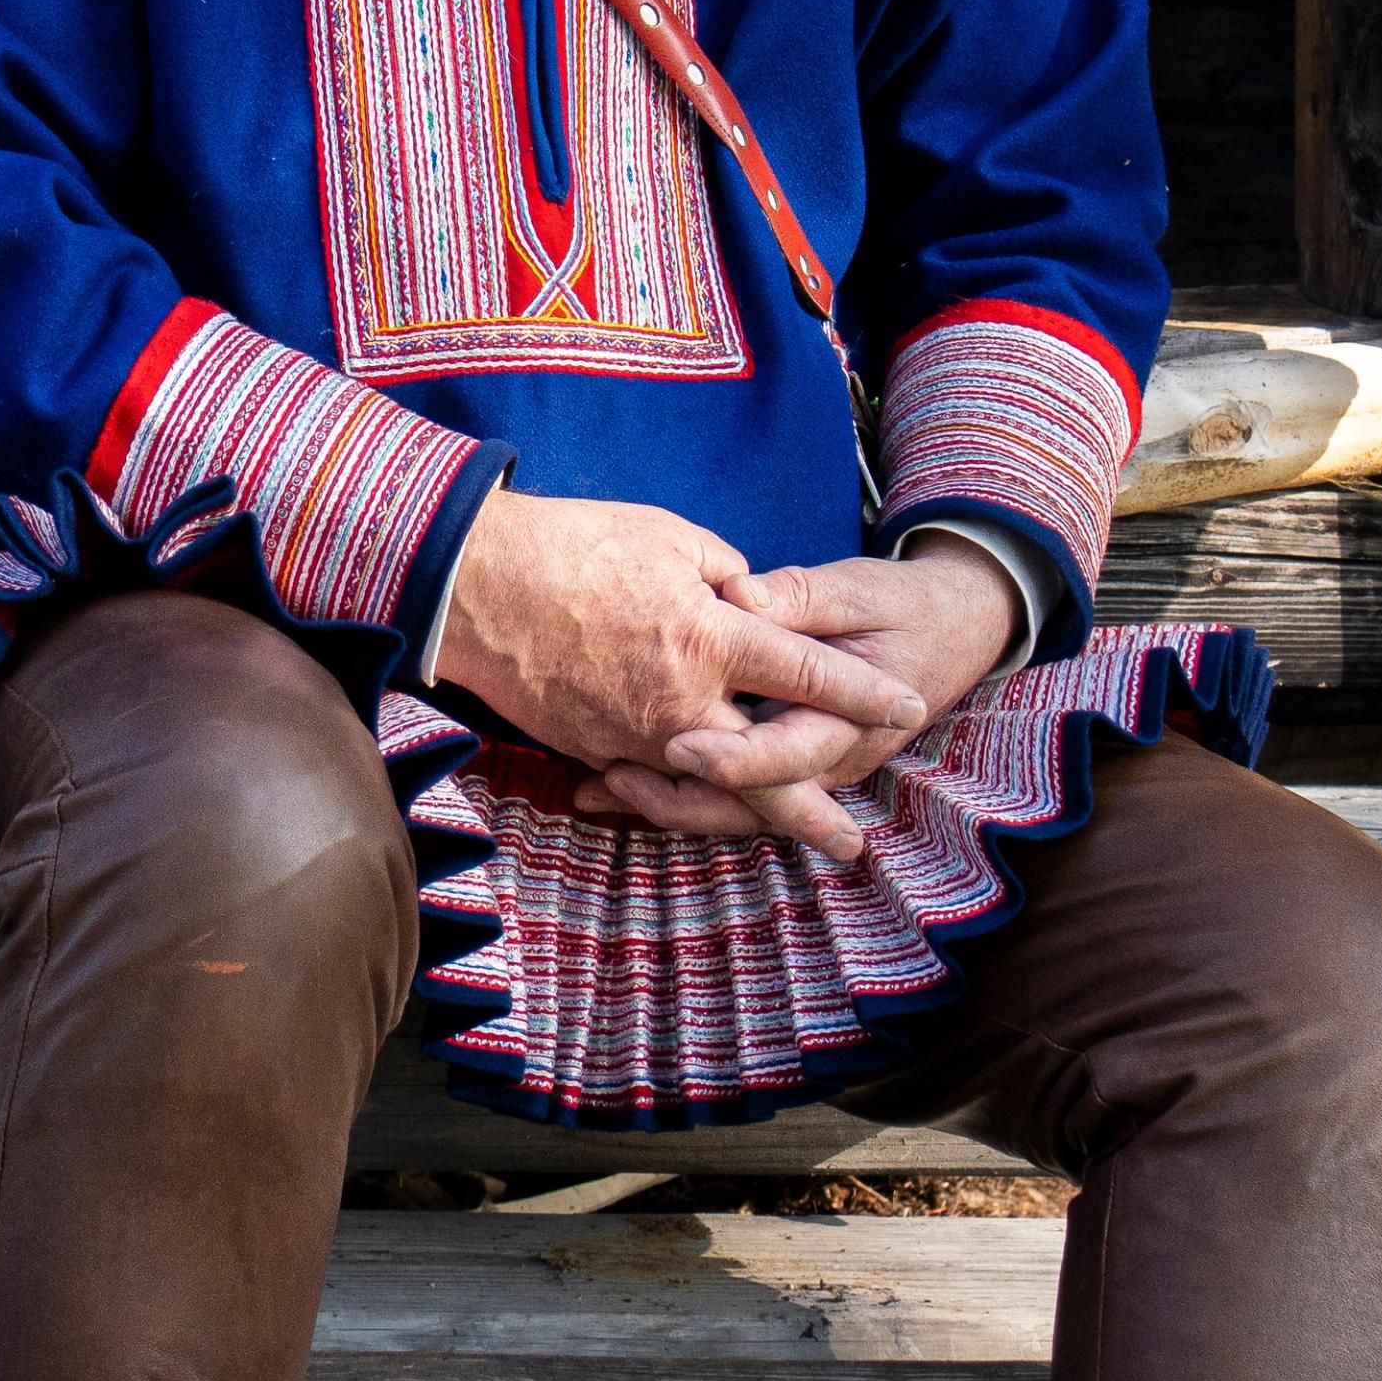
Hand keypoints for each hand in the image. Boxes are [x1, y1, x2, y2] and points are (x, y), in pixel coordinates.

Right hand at [436, 488, 925, 861]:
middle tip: (852, 843)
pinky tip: (706, 805)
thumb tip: (752, 603)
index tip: (907, 706)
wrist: (474, 583)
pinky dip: (681, 796)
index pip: (807, 673)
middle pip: (766, 772)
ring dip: (750, 815)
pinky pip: (650, 782)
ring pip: (707, 791)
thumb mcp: (669, 537)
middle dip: (813, 812)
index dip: (862, 691)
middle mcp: (681, 702)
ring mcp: (634, 734)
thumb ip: (727, 574)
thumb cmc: (575, 544)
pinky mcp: (593, 748)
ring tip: (790, 835)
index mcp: (710, 638)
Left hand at [584, 539, 1024, 848]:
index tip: (675, 745)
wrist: (956, 628)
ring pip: (733, 807)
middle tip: (608, 781)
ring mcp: (809, 770)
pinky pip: (732, 790)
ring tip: (594, 787)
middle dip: (675, 799)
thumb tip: (736, 593)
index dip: (731, 758)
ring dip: (664, 801)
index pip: (787, 756)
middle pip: (749, 803)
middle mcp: (832, 760)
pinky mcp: (788, 763)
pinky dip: (677, 787)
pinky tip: (615, 773)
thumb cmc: (905, 604)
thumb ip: (796, 599)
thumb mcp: (856, 590)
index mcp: (854, 721)